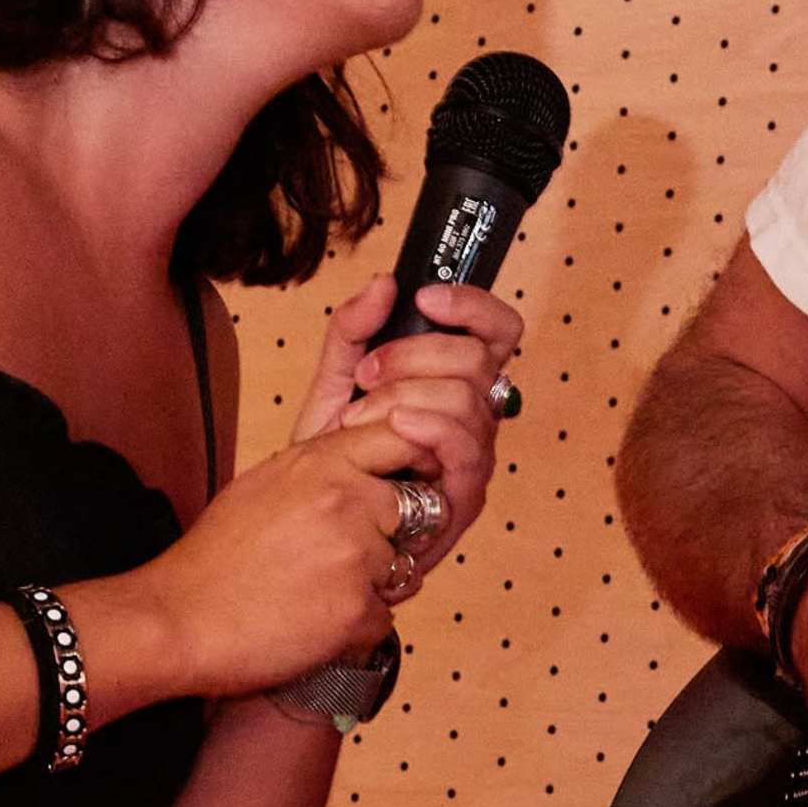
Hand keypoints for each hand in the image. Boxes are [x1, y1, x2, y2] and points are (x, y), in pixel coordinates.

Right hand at [120, 406, 445, 696]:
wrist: (177, 620)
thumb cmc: (214, 559)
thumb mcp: (264, 485)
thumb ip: (321, 470)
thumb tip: (367, 468)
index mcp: (319, 463)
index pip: (403, 438)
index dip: (415, 463)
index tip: (410, 482)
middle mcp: (344, 500)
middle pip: (415, 510)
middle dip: (390, 536)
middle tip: (339, 558)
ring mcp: (355, 555)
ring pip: (403, 569)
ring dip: (373, 585)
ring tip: (314, 592)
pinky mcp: (357, 608)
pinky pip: (386, 615)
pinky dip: (358, 625)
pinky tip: (312, 621)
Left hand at [294, 273, 523, 602]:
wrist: (311, 522)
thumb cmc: (331, 458)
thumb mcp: (332, 382)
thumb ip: (353, 330)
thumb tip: (385, 284)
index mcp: (454, 382)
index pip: (496, 332)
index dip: (472, 306)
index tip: (424, 300)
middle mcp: (475, 416)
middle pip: (477, 359)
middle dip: (413, 355)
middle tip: (366, 373)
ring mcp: (474, 455)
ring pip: (468, 398)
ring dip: (407, 396)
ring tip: (360, 417)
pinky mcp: (466, 496)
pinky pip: (465, 447)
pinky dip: (428, 427)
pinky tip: (393, 427)